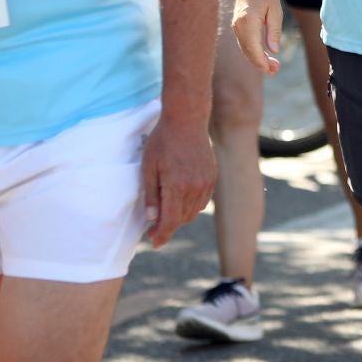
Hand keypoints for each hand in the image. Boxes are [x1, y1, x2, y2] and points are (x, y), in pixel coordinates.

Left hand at [140, 114, 215, 247]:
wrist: (187, 119)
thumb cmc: (163, 141)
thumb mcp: (148, 167)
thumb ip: (151, 195)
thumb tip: (151, 219)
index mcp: (176, 186)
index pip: (170, 221)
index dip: (162, 235)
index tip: (154, 242)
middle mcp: (194, 188)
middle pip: (182, 219)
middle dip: (168, 226)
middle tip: (154, 225)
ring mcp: (206, 183)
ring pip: (193, 212)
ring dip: (180, 216)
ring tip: (167, 210)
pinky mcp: (212, 177)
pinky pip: (202, 200)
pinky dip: (191, 205)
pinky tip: (181, 198)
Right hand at [231, 0, 281, 73]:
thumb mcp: (276, 11)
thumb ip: (274, 31)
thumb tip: (274, 51)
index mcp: (248, 22)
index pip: (253, 49)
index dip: (262, 62)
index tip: (272, 69)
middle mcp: (239, 26)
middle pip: (248, 52)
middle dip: (261, 64)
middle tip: (275, 70)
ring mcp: (235, 27)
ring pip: (245, 50)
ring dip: (256, 59)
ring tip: (272, 66)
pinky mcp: (236, 26)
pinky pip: (243, 44)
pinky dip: (252, 52)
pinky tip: (263, 56)